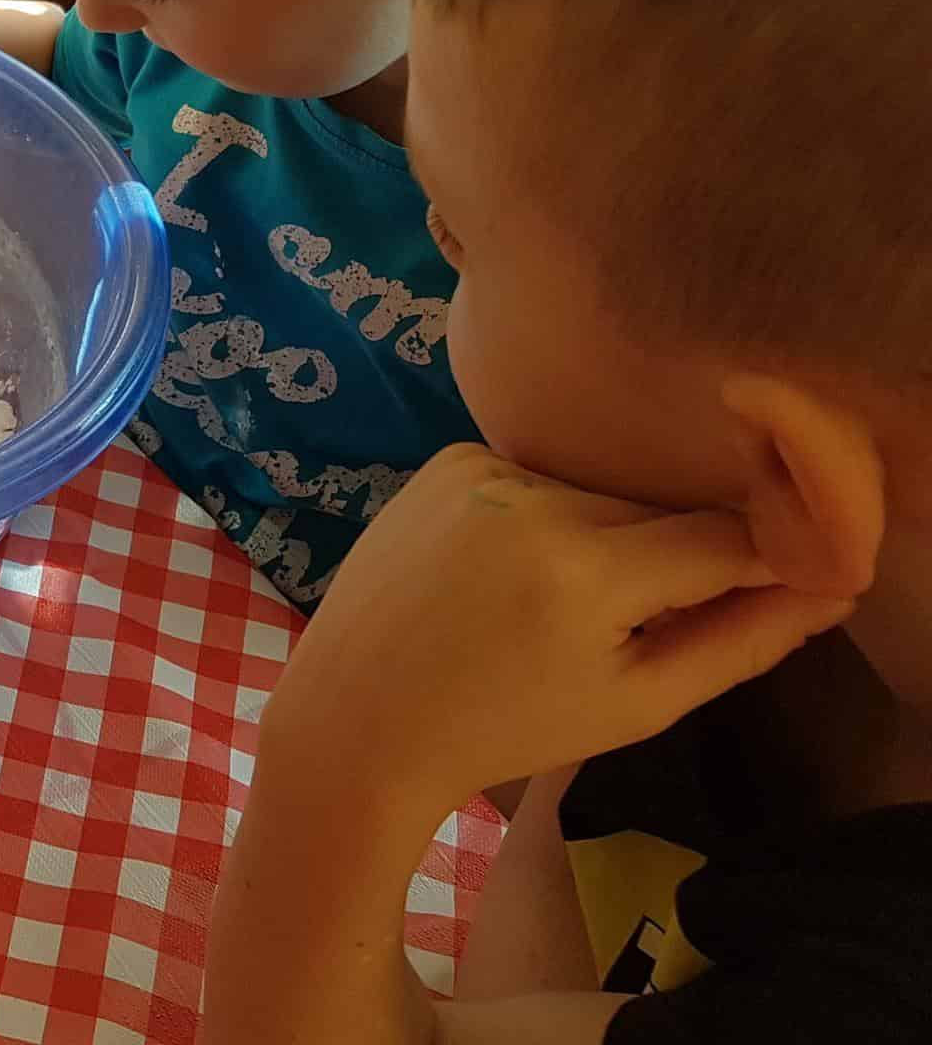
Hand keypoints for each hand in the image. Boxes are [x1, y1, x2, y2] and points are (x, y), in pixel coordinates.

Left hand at [265, 445, 853, 813]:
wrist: (358, 713)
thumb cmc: (503, 727)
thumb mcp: (637, 704)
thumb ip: (741, 641)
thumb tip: (827, 585)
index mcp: (584, 570)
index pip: (725, 538)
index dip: (758, 564)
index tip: (762, 592)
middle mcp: (532, 498)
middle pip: (661, 514)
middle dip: (667, 564)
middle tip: (614, 632)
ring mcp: (481, 467)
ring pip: (601, 495)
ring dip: (606, 540)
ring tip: (545, 609)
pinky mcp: (448, 457)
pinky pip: (540, 480)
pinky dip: (545, 519)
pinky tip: (500, 574)